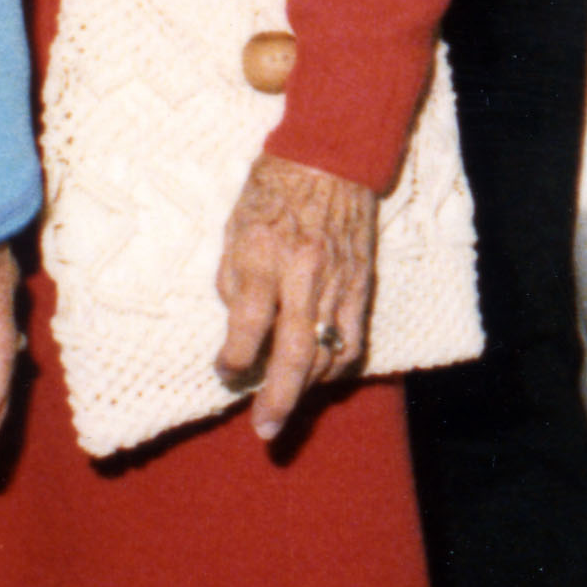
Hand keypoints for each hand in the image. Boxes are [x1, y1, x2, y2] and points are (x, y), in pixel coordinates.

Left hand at [216, 150, 384, 438]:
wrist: (331, 156)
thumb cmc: (272, 191)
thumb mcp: (234, 230)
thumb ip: (234, 283)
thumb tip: (238, 332)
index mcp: (266, 255)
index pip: (249, 322)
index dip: (232, 358)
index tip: (223, 373)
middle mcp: (305, 273)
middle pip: (295, 350)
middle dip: (278, 396)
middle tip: (265, 430)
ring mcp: (339, 280)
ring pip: (328, 351)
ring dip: (307, 388)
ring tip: (286, 408)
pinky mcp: (362, 283)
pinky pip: (354, 337)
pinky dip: (337, 365)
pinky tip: (320, 378)